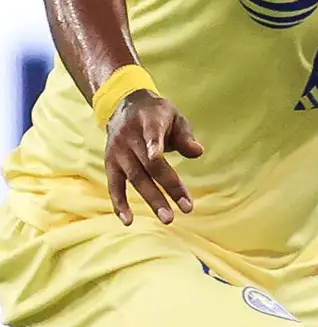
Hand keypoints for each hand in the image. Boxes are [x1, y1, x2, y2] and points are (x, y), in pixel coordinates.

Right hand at [102, 87, 200, 226]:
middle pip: (149, 165)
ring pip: (136, 178)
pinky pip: (114, 186)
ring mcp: (118, 152)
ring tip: (168, 218)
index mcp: (147, 122)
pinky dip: (119, 203)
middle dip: (168, 187)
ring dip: (152, 199)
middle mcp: (129, 138)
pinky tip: (128, 221)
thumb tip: (198, 152)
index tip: (156, 156)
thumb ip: (185, 135)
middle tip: (186, 208)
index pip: (151, 134)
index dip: (153, 145)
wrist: (125, 106)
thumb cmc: (158, 115)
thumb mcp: (175, 117)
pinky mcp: (110, 164)